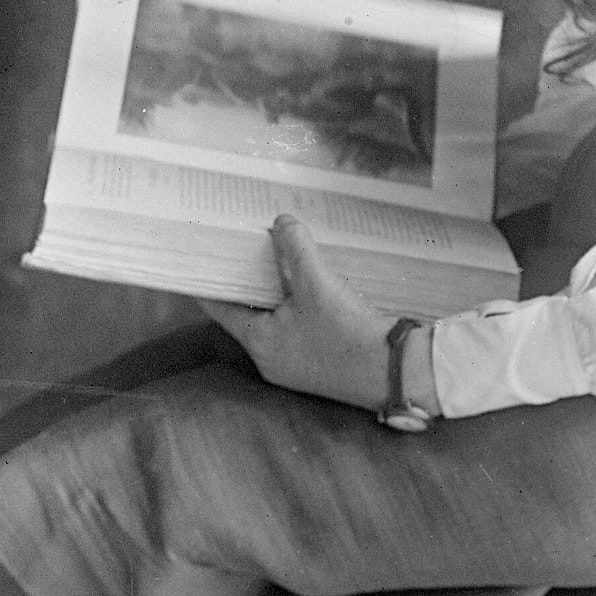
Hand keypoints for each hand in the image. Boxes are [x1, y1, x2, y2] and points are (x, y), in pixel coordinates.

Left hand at [202, 215, 389, 411]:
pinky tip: (315, 289)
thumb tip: (281, 223)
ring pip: (277, 323)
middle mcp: (273, 360)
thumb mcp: (316, 282)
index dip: (211, 285)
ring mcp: (298, 367)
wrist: (395, 372)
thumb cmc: (347, 332)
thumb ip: (295, 247)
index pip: (222, 310)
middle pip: (250, 315)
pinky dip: (299, 309)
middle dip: (251, 284)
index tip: (200, 265)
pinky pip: (299, 331)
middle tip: (248, 253)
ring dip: (278, 296)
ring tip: (282, 263)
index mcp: (261, 344)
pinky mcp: (321, 366)